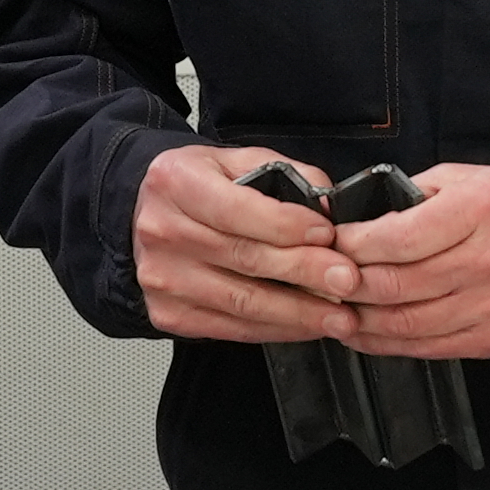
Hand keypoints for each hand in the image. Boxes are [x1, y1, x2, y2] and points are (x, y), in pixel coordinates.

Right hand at [136, 143, 364, 343]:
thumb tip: (326, 205)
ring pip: (242, 301)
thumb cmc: (193, 186)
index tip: (327, 235)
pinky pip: (233, 328)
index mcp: (176, 183)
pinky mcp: (170, 313)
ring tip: (339, 314)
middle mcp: (162, 231)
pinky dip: (276, 329)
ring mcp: (164, 278)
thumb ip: (282, 173)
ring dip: (299, 312)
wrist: (142, 214)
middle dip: (305, 272)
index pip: (237, 209)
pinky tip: (306, 325)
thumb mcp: (232, 160)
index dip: (288, 226)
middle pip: (245, 258)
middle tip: (347, 280)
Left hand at [334, 163, 489, 358]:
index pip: (399, 237)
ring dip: (360, 319)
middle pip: (397, 284)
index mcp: (480, 211)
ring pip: (406, 324)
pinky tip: (363, 332)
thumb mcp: (466, 178)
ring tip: (334, 308)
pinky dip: (386, 343)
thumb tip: (354, 216)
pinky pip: (427, 348)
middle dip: (348, 284)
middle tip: (323, 278)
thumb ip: (411, 194)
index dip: (354, 245)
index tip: (332, 242)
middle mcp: (489, 262)